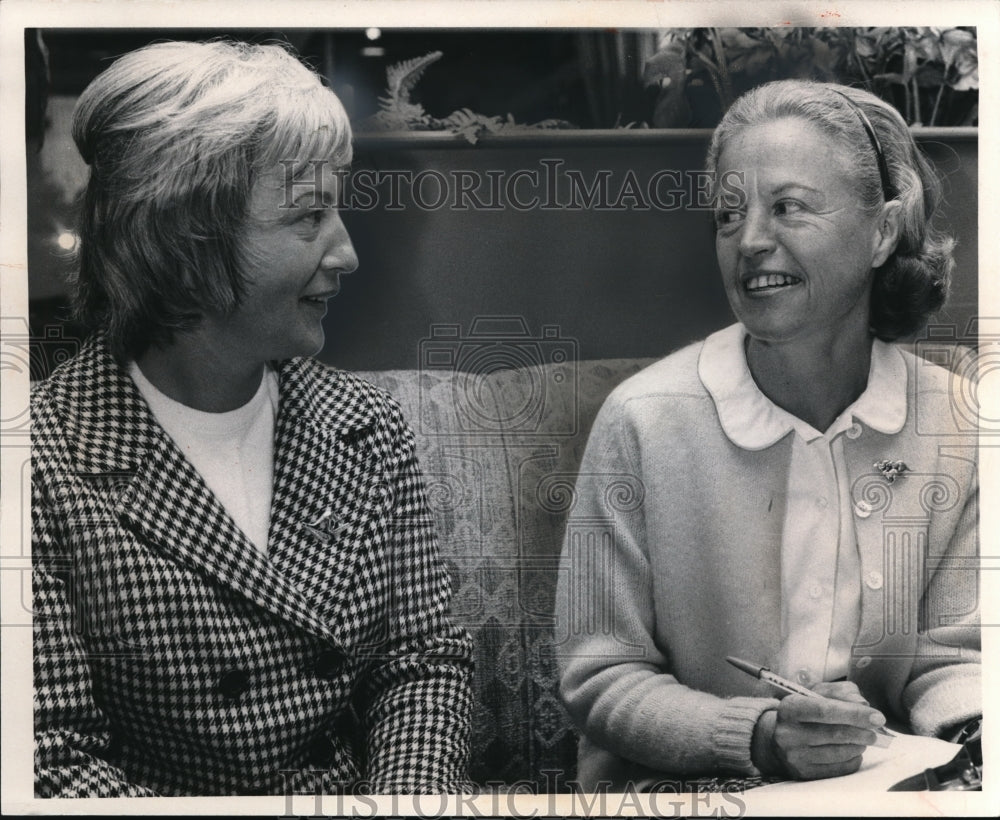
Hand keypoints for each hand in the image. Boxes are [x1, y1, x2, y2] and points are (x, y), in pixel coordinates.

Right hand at [752, 681, 885, 779]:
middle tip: (875, 731)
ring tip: (863, 739)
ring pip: (840, 752)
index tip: (878, 717)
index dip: (854, 713)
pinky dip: (853, 759)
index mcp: (789, 708)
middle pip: (835, 733)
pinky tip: (852, 750)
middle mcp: (788, 733)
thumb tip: (862, 704)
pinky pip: (839, 768)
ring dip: (859, 745)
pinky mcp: (804, 773)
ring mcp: (795, 755)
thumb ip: (841, 692)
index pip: (825, 710)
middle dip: (862, 731)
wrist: (778, 739)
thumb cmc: (804, 713)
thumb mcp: (816, 694)